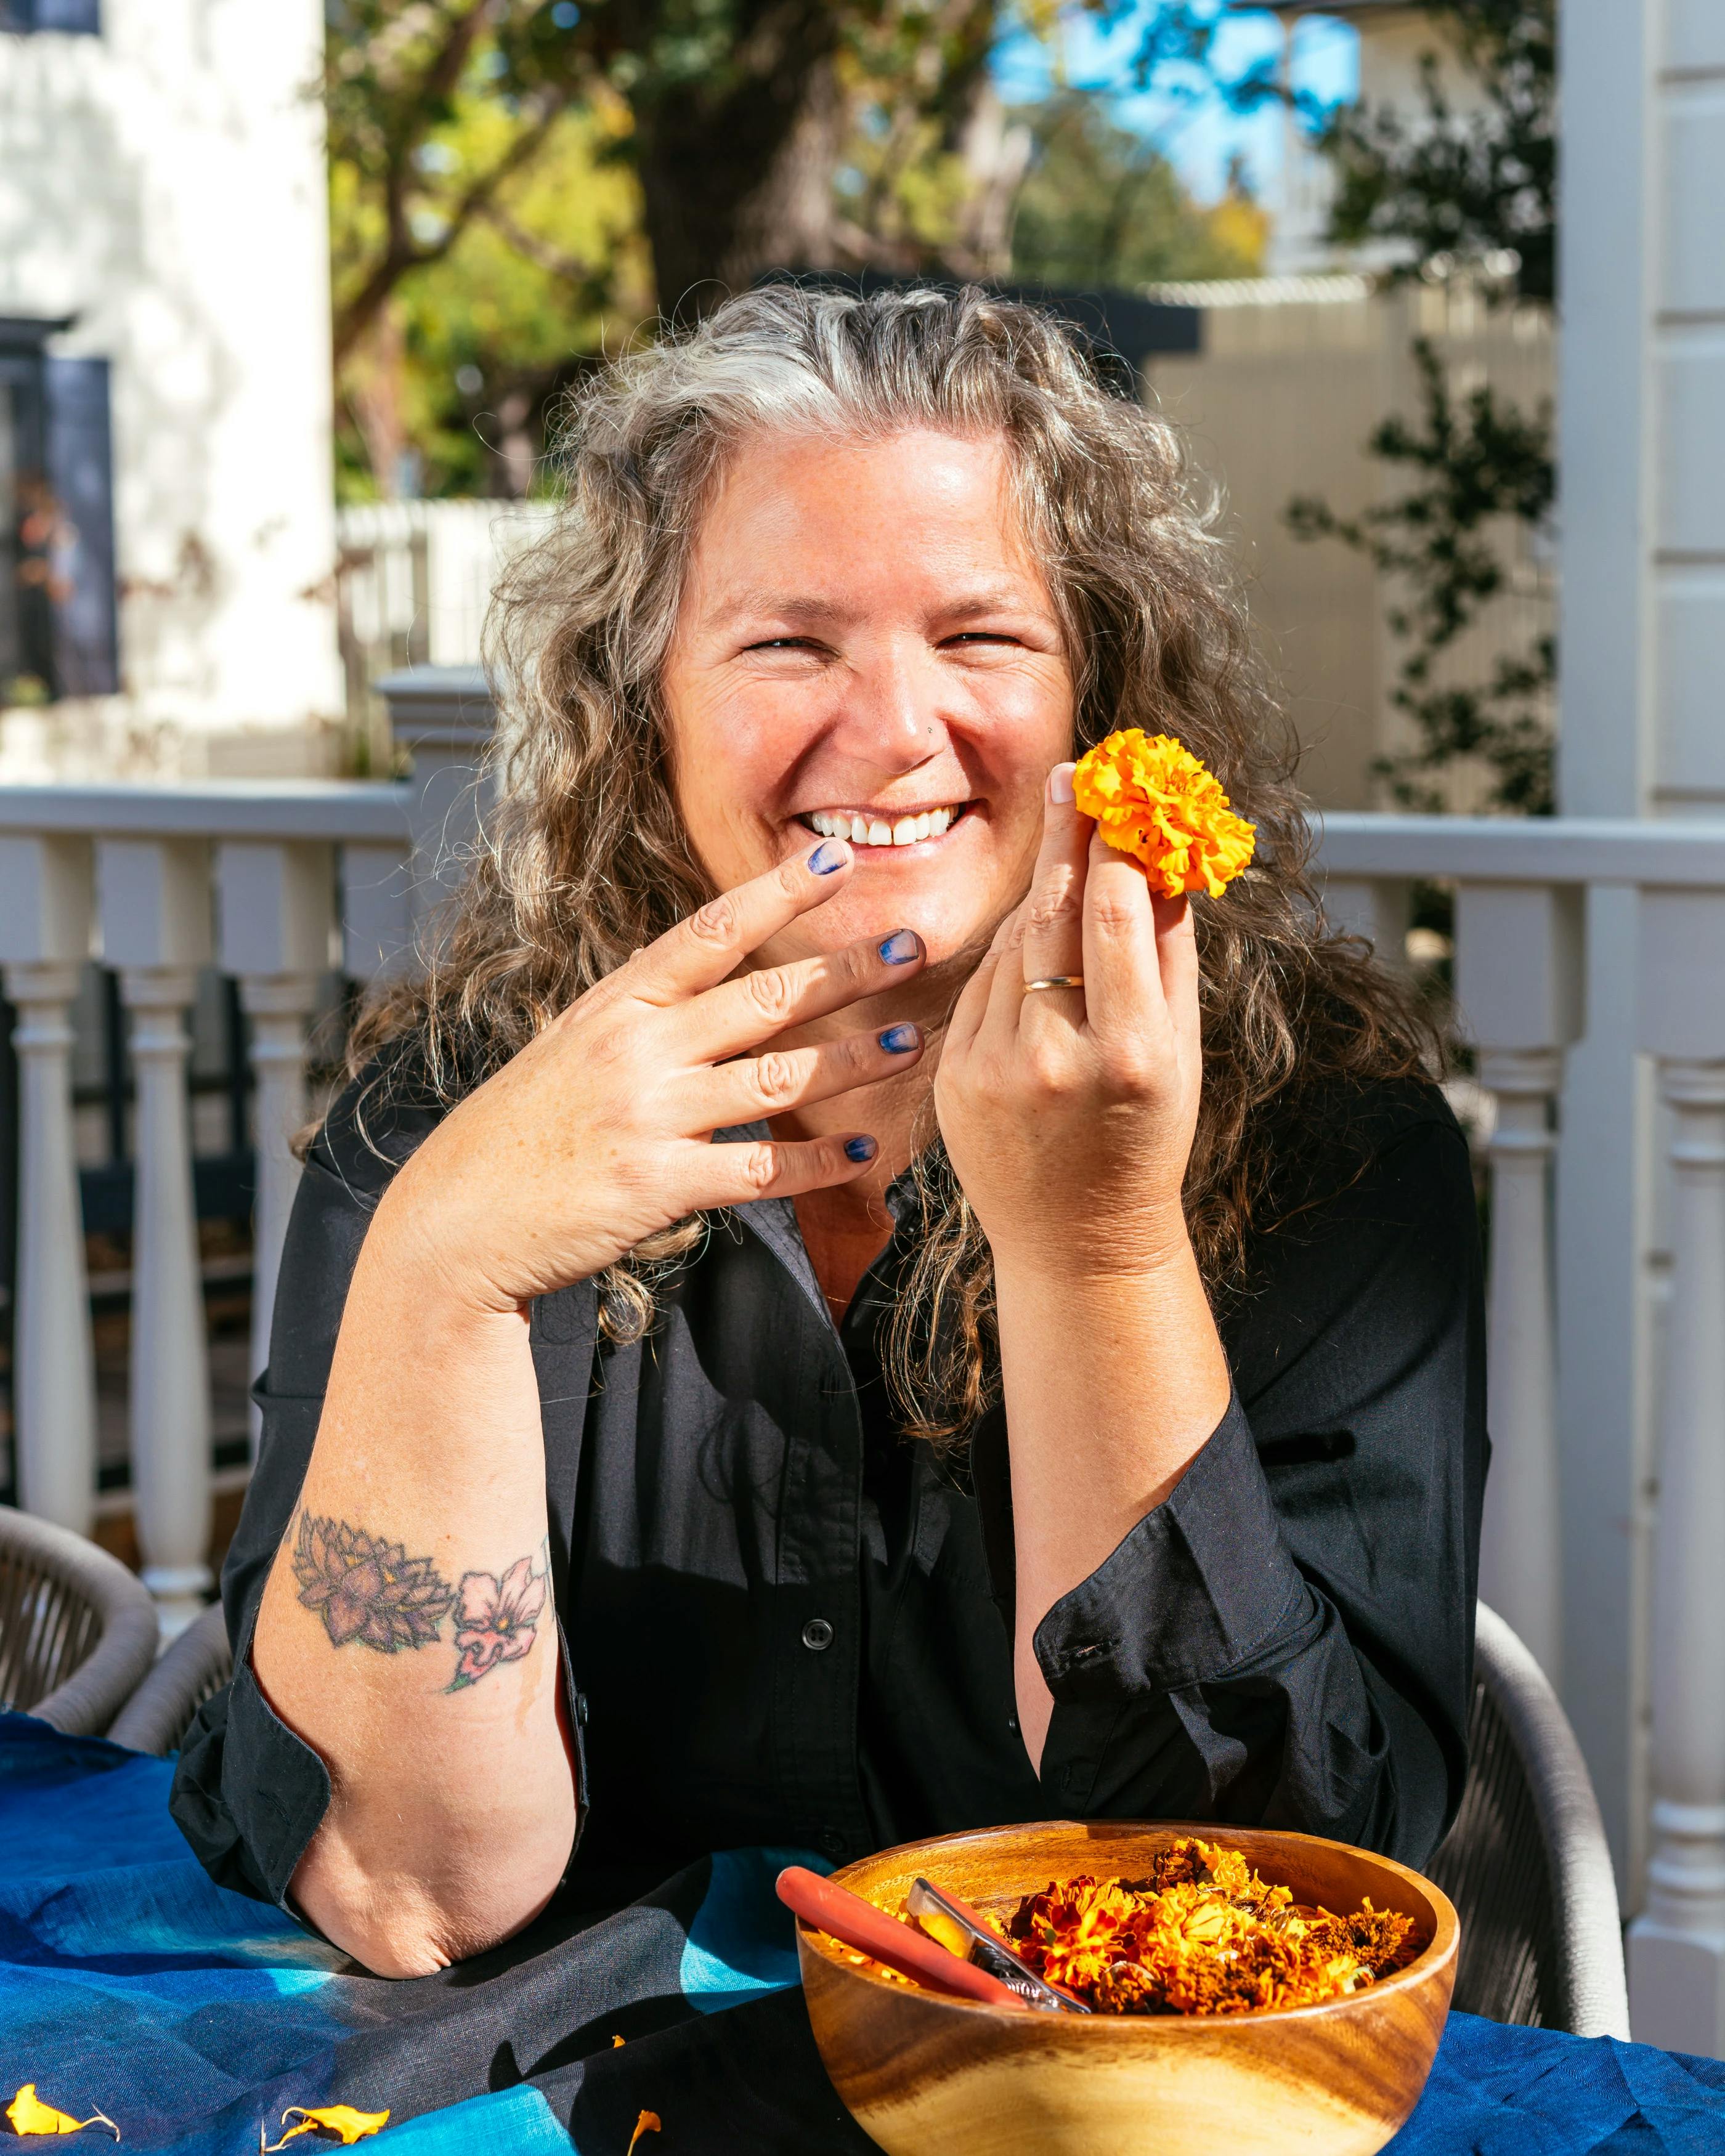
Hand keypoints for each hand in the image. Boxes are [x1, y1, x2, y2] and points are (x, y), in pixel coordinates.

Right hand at [378, 839, 926, 1312]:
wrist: (456, 1222)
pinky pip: (759, 1169)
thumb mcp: (571, 1049)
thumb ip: (642, 1017)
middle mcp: (635, 1050)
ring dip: (851, 1062)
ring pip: (775, 1080)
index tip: (836, 859)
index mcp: (617, 1005)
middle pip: (760, 997)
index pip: (708, 932)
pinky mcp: (657, 1186)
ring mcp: (647, 1116)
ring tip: (909, 1044)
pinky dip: (819, 1164)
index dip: (777, 893)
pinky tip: (865, 1154)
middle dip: (843, 970)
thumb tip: (708, 981)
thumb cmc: (519, 1134)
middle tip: (911, 943)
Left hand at [935, 764, 1201, 1282]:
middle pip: (1053, 916)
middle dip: (1068, 841)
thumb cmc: (1145, 1139)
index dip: (1114, 844)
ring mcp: (994, 1070)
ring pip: (1012, 946)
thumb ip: (1171, 955)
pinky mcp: (953, 1078)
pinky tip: (1037, 951)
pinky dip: (1010, 958)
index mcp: (1129, 1054)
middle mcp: (1056, 1059)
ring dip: (1041, 899)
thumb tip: (1165, 857)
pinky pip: (981, 988)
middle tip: (1077, 778)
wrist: (1078, 1241)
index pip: (1115, 915)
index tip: (1116, 788)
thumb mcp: (1181, 1052)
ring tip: (1071, 867)